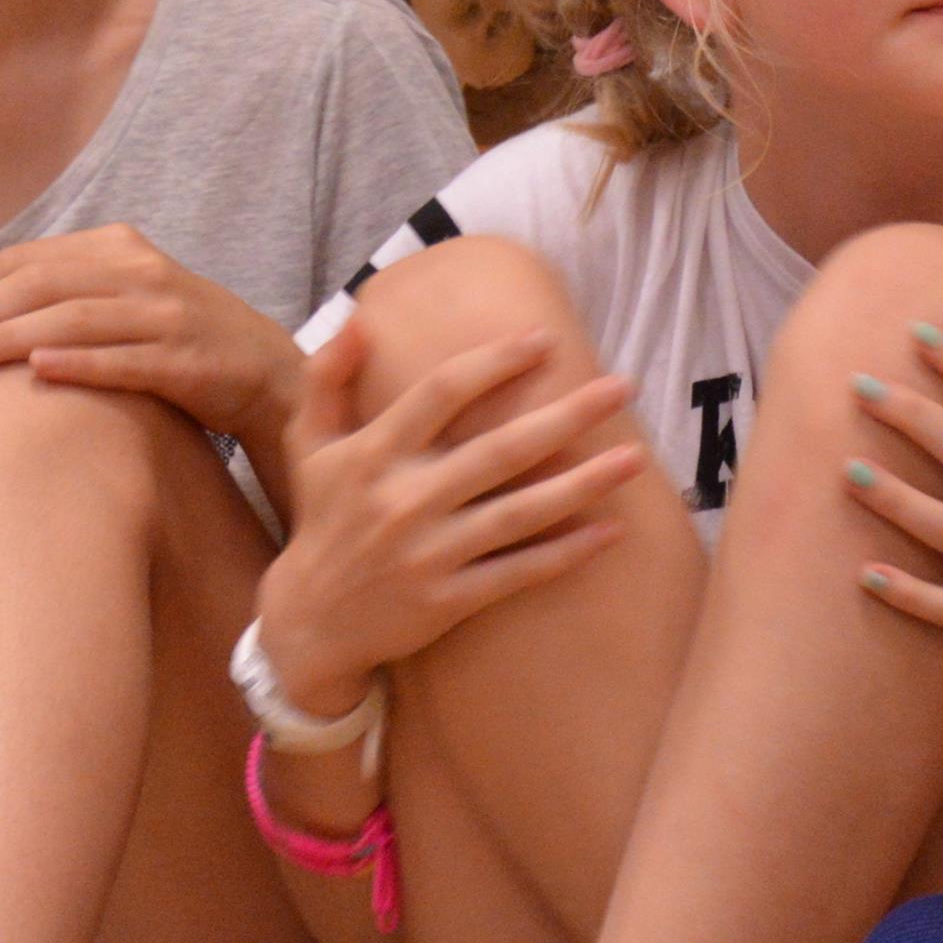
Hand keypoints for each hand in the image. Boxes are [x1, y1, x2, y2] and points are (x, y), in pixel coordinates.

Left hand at [0, 225, 296, 446]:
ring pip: (71, 318)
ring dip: (6, 339)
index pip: (26, 260)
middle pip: (39, 284)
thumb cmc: (183, 345)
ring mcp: (166, 314)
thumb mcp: (127, 299)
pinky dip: (77, 362)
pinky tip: (36, 372)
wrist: (271, 376)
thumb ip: (68, 295)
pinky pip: (122, 359)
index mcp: (118, 248)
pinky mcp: (186, 360)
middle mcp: (140, 272)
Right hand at [253, 319, 648, 715]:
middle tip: (622, 386)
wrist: (309, 622)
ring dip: (581, 484)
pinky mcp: (448, 600)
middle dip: (566, 416)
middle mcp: (403, 500)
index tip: (545, 340)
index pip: (441, 393)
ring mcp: (428, 554)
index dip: (494, 363)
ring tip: (634, 458)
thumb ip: (327, 378)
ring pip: (518, 514)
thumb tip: (359, 319)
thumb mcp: (309, 445)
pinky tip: (611, 532)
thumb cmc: (320, 520)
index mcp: (373, 454)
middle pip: (498, 450)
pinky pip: (517, 573)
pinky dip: (564, 554)